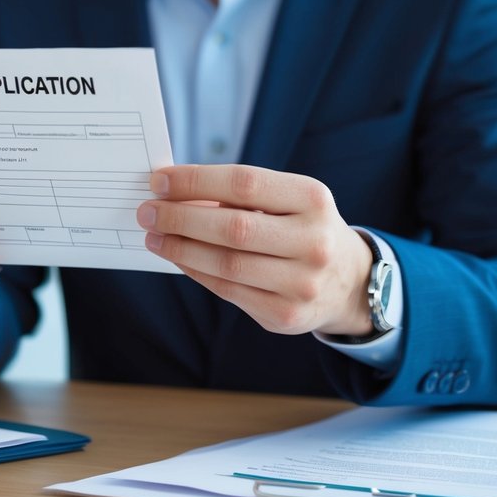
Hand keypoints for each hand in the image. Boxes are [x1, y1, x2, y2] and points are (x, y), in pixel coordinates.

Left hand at [136, 165, 374, 336]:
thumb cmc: (304, 229)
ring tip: (154, 236)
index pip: (244, 183)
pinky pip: (227, 291)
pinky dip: (196, 271)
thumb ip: (239, 195)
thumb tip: (174, 192)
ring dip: (180, 248)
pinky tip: (178, 258)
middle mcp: (314, 241)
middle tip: (147, 211)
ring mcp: (301, 283)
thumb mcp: (289, 201)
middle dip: (180, 217)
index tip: (159, 181)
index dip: (196, 181)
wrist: (349, 282)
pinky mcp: (285, 315)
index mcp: (313, 200)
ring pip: (226, 264)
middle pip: (232, 227)